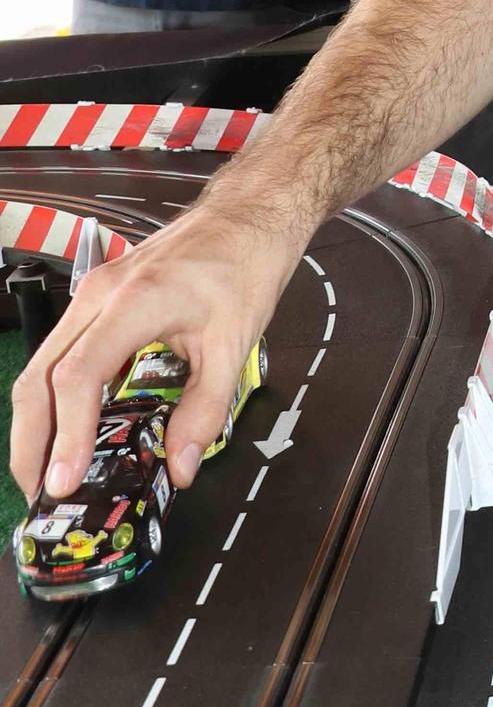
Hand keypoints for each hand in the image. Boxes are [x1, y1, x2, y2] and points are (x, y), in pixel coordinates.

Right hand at [9, 197, 301, 505]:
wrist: (246, 215)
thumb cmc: (243, 264)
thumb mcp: (235, 343)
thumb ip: (205, 409)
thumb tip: (179, 465)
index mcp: (133, 303)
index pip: (78, 377)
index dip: (66, 435)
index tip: (64, 480)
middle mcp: (99, 295)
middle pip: (39, 376)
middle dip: (31, 441)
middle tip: (40, 491)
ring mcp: (92, 294)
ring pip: (41, 364)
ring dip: (36, 421)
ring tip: (47, 470)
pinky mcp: (97, 298)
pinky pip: (61, 351)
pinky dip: (54, 395)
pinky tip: (68, 426)